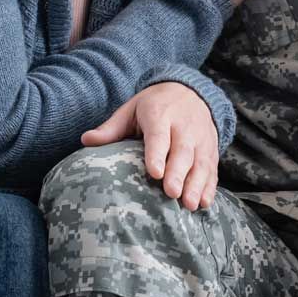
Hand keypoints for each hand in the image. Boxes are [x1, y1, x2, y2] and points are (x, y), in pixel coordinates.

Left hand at [79, 83, 218, 211]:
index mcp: (160, 114)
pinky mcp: (211, 150)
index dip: (157, 153)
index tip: (154, 172)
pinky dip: (210, 186)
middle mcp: (184, 126)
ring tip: (189, 205)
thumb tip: (85, 140)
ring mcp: (201, 138)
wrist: (190, 91)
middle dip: (178, 173)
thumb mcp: (131, 110)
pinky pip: (212, 169)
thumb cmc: (154, 106)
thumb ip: (111, 128)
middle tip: (172, 193)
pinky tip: (204, 203)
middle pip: (183, 151)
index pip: (159, 135)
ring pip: (200, 162)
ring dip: (196, 184)